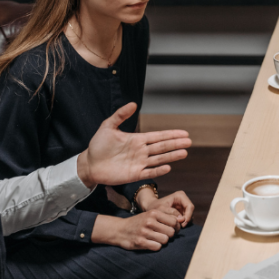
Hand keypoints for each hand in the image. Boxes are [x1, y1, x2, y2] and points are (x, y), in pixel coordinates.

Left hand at [76, 103, 190, 188]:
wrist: (89, 164)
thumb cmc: (98, 145)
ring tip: (184, 153)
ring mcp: (139, 163)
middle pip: (162, 147)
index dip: (171, 134)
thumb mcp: (108, 126)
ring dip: (171, 156)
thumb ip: (120, 115)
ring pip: (159, 159)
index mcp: (137, 140)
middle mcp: (141, 151)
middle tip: (189, 141)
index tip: (184, 133)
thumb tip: (133, 103)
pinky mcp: (134, 175)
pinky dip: (158, 171)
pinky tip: (168, 167)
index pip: (158, 136)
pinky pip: (149, 172)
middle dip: (176, 144)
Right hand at [93, 210, 179, 250]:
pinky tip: (152, 243)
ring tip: (158, 239)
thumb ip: (165, 215)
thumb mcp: (150, 214)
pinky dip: (156, 246)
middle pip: (171, 231)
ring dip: (163, 241)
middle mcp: (149, 221)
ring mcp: (144, 232)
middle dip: (170, 235)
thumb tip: (182, 220)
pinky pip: (157, 247)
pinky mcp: (141, 242)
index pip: (174, 221)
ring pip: (165, 240)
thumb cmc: (139, 222)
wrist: (119, 230)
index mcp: (153, 213)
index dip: (176, 227)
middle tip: (166, 235)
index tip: (173, 229)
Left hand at [139, 190, 194, 227]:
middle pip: (190, 212)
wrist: (150, 209)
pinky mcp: (182, 212)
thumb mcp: (161, 209)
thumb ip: (171, 213)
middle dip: (186, 220)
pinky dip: (182, 223)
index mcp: (180, 196)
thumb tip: (182, 219)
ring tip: (176, 227)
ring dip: (184, 222)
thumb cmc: (154, 207)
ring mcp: (183, 206)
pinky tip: (175, 226)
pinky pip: (185, 219)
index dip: (188, 216)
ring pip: (189, 216)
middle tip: (179, 227)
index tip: (182, 224)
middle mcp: (183, 200)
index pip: (190, 206)